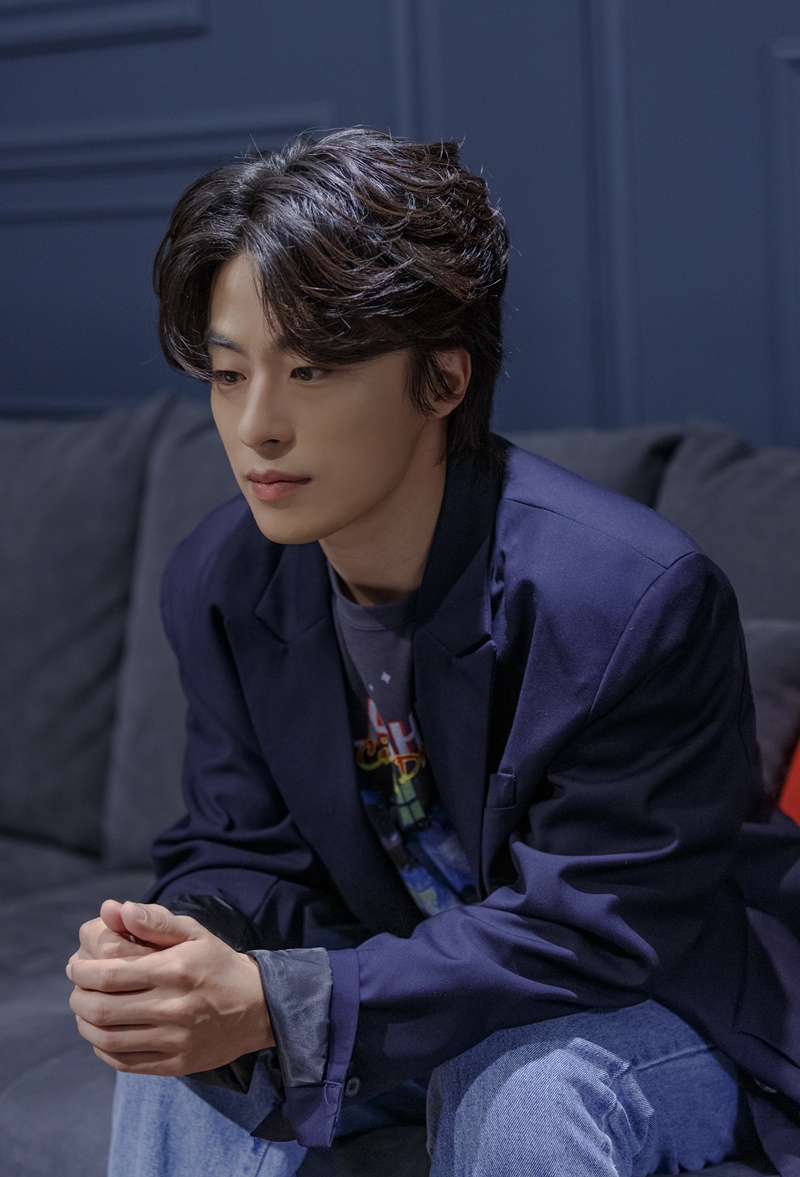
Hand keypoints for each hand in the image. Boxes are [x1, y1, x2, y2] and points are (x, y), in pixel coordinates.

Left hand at [67, 901, 273, 1074]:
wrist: (259, 1006)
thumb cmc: (218, 964)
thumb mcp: (194, 934)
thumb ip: (154, 921)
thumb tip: (116, 909)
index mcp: (174, 970)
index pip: (109, 975)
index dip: (82, 972)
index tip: (76, 967)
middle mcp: (174, 1006)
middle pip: (102, 1010)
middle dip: (78, 998)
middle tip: (77, 989)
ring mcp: (175, 1039)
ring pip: (109, 1039)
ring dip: (86, 1025)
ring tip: (85, 1012)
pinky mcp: (177, 1064)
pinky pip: (125, 1062)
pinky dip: (103, 1049)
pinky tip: (103, 1035)